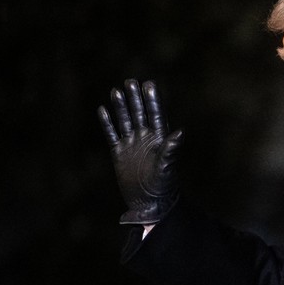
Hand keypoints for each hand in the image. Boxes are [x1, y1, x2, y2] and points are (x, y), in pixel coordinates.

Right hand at [97, 78, 182, 224]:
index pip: (156, 115)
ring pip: (125, 120)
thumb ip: (171, 149)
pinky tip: (102, 110)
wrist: (149, 203)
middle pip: (139, 113)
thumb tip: (180, 132)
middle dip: (136, 98)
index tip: (149, 84)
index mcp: (160, 140)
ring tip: (116, 90)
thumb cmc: (163, 186)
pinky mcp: (119, 153)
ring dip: (121, 106)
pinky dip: (107, 123)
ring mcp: (132, 145)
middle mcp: (145, 139)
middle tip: (131, 81)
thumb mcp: (167, 167)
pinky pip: (112, 134)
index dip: (152, 100)